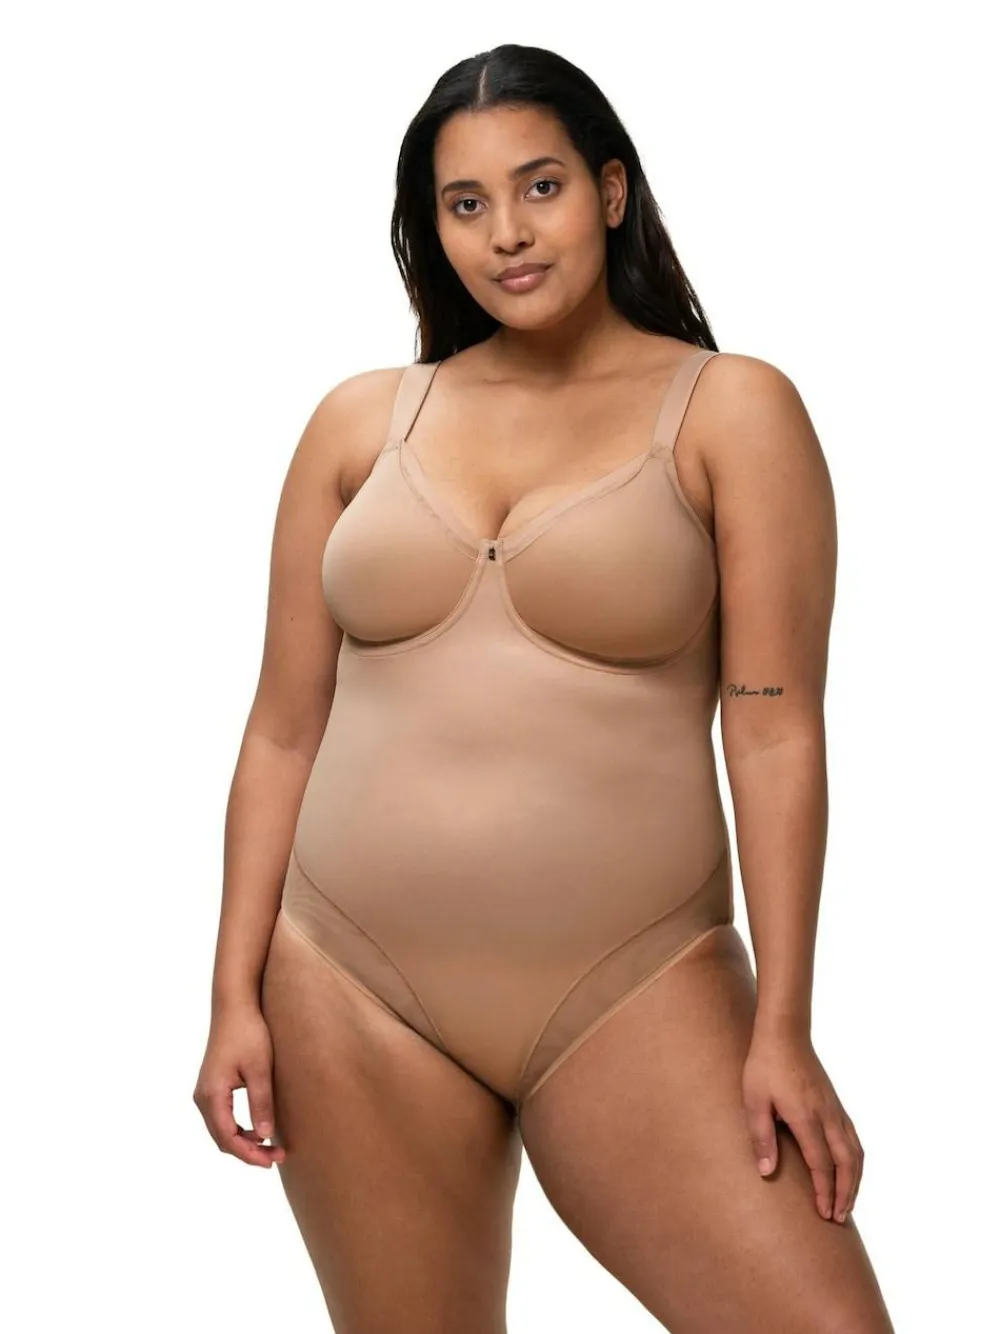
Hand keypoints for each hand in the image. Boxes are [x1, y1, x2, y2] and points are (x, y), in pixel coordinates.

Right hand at [193, 1002, 285, 1167]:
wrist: (234, 1006)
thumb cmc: (249, 1033)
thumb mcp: (260, 1068)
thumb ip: (261, 1102)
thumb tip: (265, 1135)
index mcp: (212, 1095)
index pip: (227, 1138)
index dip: (249, 1154)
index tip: (272, 1161)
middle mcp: (203, 1097)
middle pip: (222, 1139)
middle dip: (248, 1152)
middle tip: (277, 1156)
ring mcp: (205, 1093)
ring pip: (221, 1131)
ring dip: (243, 1142)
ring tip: (271, 1147)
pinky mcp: (212, 1087)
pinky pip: (222, 1118)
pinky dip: (238, 1130)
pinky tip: (258, 1129)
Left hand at [742, 1025, 862, 1223]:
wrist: (784, 1033)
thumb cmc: (764, 1065)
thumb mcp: (754, 1100)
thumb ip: (761, 1136)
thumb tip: (766, 1171)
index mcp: (806, 1117)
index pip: (822, 1163)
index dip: (824, 1191)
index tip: (824, 1214)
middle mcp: (827, 1115)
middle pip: (846, 1163)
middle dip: (845, 1193)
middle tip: (838, 1217)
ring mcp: (834, 1109)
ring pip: (855, 1152)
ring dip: (854, 1180)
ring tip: (848, 1203)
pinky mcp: (835, 1104)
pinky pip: (853, 1138)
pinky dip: (856, 1161)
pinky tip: (850, 1171)